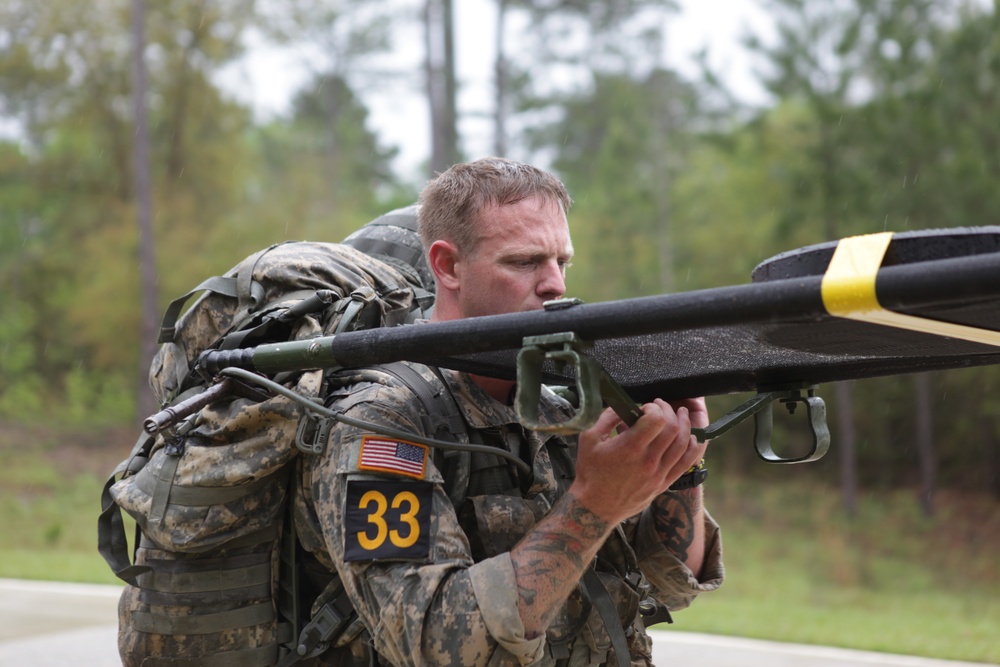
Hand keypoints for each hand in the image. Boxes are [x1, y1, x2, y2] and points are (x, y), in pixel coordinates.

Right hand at [570, 399, 707, 523]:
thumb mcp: (589, 438)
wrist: (595, 507)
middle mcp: (648, 461)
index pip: (657, 420)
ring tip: (680, 414)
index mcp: (630, 448)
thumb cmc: (590, 472)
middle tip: (661, 406)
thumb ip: (607, 417)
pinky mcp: (663, 484)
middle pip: (673, 428)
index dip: (654, 408)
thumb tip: (623, 404)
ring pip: (683, 444)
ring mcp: (658, 474)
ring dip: (684, 425)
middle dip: (669, 411)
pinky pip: (686, 463)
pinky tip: (691, 437)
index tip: (645, 408)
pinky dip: (692, 447)